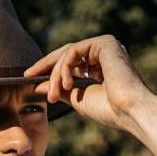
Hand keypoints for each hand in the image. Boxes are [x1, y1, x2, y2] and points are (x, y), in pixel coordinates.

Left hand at [24, 34, 156, 133]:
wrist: (129, 112)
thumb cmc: (109, 110)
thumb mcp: (77, 98)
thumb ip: (59, 89)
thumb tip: (37, 85)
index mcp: (99, 65)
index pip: (69, 62)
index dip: (49, 69)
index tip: (30, 78)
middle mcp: (103, 52)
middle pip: (66, 54)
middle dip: (45, 66)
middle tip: (27, 75)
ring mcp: (105, 46)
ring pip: (68, 54)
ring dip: (55, 74)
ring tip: (53, 95)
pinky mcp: (105, 43)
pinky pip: (73, 52)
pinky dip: (64, 68)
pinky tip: (65, 84)